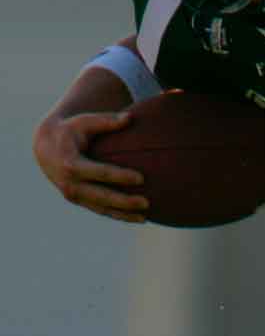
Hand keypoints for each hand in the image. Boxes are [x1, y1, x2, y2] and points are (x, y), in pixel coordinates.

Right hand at [33, 109, 148, 222]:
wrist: (46, 148)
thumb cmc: (70, 132)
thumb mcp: (83, 122)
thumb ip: (106, 121)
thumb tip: (130, 117)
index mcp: (70, 164)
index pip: (99, 172)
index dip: (120, 176)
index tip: (141, 178)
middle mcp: (70, 183)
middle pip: (101, 195)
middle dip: (124, 201)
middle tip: (147, 202)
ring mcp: (74, 195)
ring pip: (102, 208)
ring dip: (123, 215)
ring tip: (145, 217)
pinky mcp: (79, 201)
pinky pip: (101, 211)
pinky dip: (118, 216)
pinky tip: (138, 218)